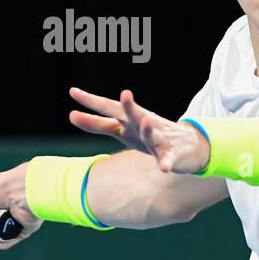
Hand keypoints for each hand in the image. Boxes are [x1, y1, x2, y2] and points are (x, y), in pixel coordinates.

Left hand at [68, 87, 209, 175]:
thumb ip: (96, 124)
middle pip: (133, 115)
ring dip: (148, 129)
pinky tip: (164, 168)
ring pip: (152, 133)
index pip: (107, 108)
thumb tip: (71, 115)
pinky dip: (166, 162)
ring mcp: (159, 138)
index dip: (91, 101)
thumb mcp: (120, 129)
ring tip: (145, 121)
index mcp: (128, 120)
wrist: (187, 144)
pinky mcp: (172, 153)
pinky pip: (168, 158)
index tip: (72, 91)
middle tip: (125, 94)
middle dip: (129, 106)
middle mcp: (143, 124)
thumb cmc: (146, 134)